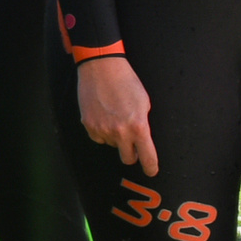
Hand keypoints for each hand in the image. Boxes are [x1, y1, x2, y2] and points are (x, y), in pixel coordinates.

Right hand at [78, 55, 159, 174]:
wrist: (101, 68)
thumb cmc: (126, 82)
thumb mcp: (144, 103)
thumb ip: (143, 124)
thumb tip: (141, 139)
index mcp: (138, 127)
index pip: (147, 156)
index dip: (150, 168)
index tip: (151, 171)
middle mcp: (120, 132)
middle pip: (127, 158)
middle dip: (132, 154)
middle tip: (132, 145)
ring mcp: (102, 129)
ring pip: (111, 145)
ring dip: (115, 138)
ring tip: (115, 117)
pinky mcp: (88, 125)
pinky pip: (98, 137)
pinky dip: (101, 131)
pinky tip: (103, 116)